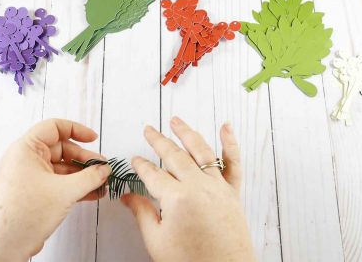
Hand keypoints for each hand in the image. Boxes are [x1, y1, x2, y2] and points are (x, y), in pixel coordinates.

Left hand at [0, 119, 110, 261]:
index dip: (76, 130)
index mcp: (27, 149)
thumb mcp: (65, 191)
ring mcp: (29, 177)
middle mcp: (26, 160)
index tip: (93, 139)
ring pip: (62, 169)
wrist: (2, 244)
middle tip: (103, 169)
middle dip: (84, 159)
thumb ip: (89, 177)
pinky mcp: (33, 194)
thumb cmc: (23, 213)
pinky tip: (91, 194)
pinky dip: (74, 187)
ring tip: (102, 184)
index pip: (54, 128)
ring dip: (82, 176)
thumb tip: (104, 169)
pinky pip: (58, 184)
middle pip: (61, 149)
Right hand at [121, 117, 254, 261]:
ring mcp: (218, 187)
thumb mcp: (157, 241)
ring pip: (201, 151)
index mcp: (177, 198)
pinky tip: (226, 127)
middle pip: (174, 156)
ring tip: (176, 120)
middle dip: (158, 141)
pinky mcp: (233, 193)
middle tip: (148, 129)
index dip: (141, 166)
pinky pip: (234, 164)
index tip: (135, 159)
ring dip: (187, 133)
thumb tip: (127, 197)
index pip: (153, 174)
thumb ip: (143, 213)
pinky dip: (231, 144)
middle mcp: (199, 187)